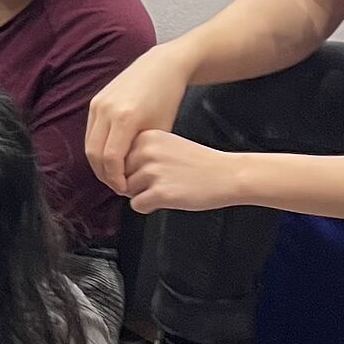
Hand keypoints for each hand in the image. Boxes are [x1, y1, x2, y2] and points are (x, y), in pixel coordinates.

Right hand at [85, 48, 190, 194]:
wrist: (161, 67)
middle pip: (94, 154)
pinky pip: (90, 132)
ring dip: (98, 163)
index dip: (115, 178)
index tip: (125, 190)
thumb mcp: (160, 130)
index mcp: (125, 118)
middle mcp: (106, 110)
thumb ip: (142, 153)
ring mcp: (97, 104)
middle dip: (104, 174)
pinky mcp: (95, 101)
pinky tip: (111, 156)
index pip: (110, 158)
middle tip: (118, 186)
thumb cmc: (167, 98)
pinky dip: (97, 148)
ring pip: (89, 144)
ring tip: (114, 174)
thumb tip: (130, 176)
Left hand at [124, 130, 246, 213]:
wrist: (229, 174)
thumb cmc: (199, 163)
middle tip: (159, 182)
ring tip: (167, 188)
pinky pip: (137, 206)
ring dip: (143, 194)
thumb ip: (140, 151)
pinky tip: (167, 198)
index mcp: (146, 137)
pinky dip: (148, 207)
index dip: (131, 168)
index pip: (119, 158)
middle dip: (134, 183)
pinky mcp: (161, 193)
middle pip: (119, 175)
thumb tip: (114, 170)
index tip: (148, 171)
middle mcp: (146, 152)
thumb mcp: (166, 144)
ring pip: (127, 191)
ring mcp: (153, 172)